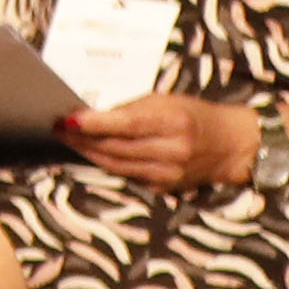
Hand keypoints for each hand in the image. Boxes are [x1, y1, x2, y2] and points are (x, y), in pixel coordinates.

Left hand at [60, 89, 249, 187]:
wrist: (232, 145)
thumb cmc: (193, 115)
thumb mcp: (166, 101)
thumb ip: (131, 109)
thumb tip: (91, 116)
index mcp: (174, 122)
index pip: (126, 124)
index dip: (94, 124)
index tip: (67, 119)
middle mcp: (173, 151)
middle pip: (116, 148)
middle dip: (82, 138)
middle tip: (56, 127)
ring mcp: (169, 173)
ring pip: (117, 165)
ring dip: (88, 152)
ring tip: (67, 139)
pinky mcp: (165, 187)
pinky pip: (128, 175)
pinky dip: (107, 163)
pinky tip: (91, 153)